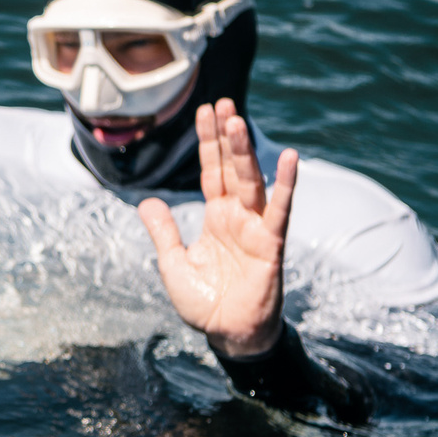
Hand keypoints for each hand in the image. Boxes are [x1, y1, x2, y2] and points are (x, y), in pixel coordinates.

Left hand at [137, 98, 297, 357]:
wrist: (227, 333)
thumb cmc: (205, 301)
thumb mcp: (173, 262)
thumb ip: (163, 231)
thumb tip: (146, 201)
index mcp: (216, 216)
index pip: (212, 171)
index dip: (208, 143)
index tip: (204, 110)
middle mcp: (238, 216)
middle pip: (232, 168)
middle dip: (226, 136)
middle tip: (222, 102)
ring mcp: (255, 227)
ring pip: (251, 181)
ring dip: (245, 151)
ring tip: (237, 120)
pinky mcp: (271, 244)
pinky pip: (279, 211)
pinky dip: (285, 185)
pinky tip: (291, 158)